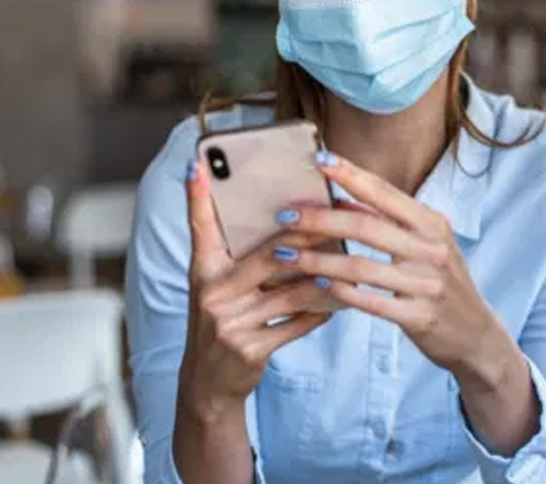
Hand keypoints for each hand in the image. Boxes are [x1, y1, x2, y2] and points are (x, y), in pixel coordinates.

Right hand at [177, 158, 331, 422]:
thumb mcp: (219, 286)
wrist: (209, 382)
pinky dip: (320, 310)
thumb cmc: (223, 320)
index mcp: (202, 272)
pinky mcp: (251, 349)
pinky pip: (298, 322)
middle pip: (268, 255)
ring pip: (291, 290)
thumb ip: (240, 257)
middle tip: (336, 216)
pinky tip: (337, 301)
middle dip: (306, 236)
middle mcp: (212, 294)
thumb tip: (285, 220)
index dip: (197, 195)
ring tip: (349, 260)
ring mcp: (230, 323)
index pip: (198, 226)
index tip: (198, 163)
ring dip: (323, 275)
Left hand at [277, 151, 516, 385]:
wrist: (475, 335)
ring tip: (286, 254)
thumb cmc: (441, 282)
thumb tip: (343, 195)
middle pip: (366, 226)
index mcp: (432, 224)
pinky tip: (316, 283)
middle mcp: (431, 249)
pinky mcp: (418, 316)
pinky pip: (369, 301)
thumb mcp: (426, 244)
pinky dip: (340, 290)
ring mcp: (426, 284)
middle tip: (284, 215)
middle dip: (320, 218)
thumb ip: (390, 221)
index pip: (385, 192)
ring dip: (318, 258)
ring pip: (361, 266)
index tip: (318, 159)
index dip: (350, 174)